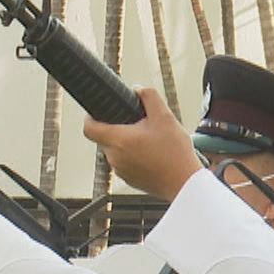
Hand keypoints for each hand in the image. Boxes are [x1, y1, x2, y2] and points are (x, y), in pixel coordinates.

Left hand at [82, 88, 206, 201]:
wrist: (184, 183)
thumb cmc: (174, 152)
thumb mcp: (164, 116)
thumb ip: (148, 97)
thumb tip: (137, 90)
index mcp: (118, 140)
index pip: (89, 128)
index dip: (90, 117)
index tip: (98, 112)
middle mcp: (114, 157)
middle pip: (106, 137)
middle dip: (119, 127)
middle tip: (139, 124)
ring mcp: (120, 171)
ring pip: (116, 150)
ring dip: (127, 142)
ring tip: (150, 139)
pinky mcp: (129, 179)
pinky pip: (125, 162)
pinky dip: (133, 156)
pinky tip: (152, 153)